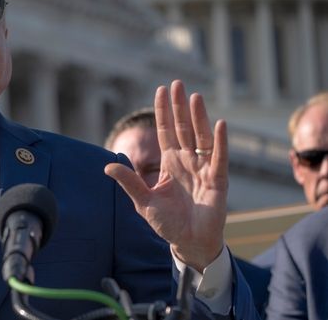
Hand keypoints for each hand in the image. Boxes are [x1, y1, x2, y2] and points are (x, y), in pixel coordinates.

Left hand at [105, 80, 226, 270]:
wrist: (189, 243)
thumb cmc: (167, 223)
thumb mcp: (143, 201)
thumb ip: (129, 182)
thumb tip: (107, 165)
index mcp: (170, 163)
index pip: (165, 131)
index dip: (163, 112)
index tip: (161, 89)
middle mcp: (187, 161)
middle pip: (183, 128)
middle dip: (179, 107)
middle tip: (178, 83)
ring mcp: (203, 169)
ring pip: (200, 137)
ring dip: (199, 117)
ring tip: (195, 96)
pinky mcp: (217, 181)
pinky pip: (219, 158)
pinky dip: (220, 142)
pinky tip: (220, 124)